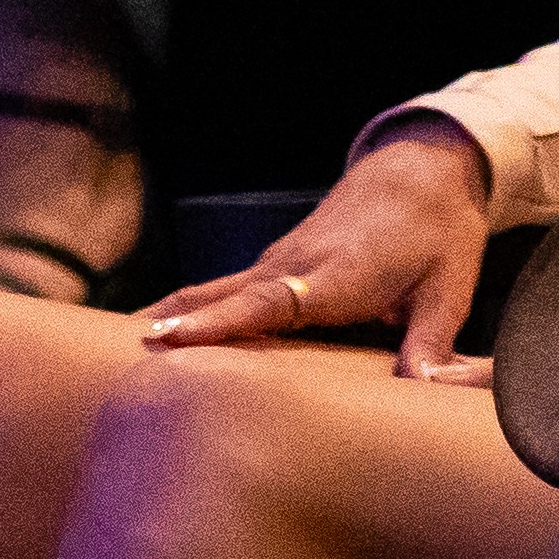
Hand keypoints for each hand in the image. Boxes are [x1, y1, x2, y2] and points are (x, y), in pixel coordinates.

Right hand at [139, 125, 500, 370]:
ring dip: (165, 319)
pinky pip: (219, 290)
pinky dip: (183, 310)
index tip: (166, 338)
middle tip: (114, 361)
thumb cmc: (438, 230)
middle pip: (220, 298)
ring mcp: (276, 263)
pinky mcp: (271, 266)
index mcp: (335, 276)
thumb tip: (426, 390)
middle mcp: (293, 267)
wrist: (422, 169)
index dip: (218, 323)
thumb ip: (431, 341)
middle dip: (171, 328)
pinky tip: (151, 337)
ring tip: (108, 357)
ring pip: (210, 292)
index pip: (267, 303)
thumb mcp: (449, 288)